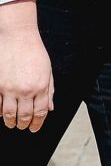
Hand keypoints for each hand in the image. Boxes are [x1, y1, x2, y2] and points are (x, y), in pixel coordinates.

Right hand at [0, 0, 54, 132]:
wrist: (17, 36)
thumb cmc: (33, 51)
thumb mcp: (47, 70)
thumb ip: (49, 91)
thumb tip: (49, 108)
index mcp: (41, 86)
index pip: (40, 113)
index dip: (37, 124)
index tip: (34, 129)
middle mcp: (25, 90)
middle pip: (24, 116)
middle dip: (23, 124)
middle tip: (22, 126)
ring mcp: (8, 88)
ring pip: (8, 114)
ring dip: (10, 121)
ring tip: (11, 122)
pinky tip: (0, 112)